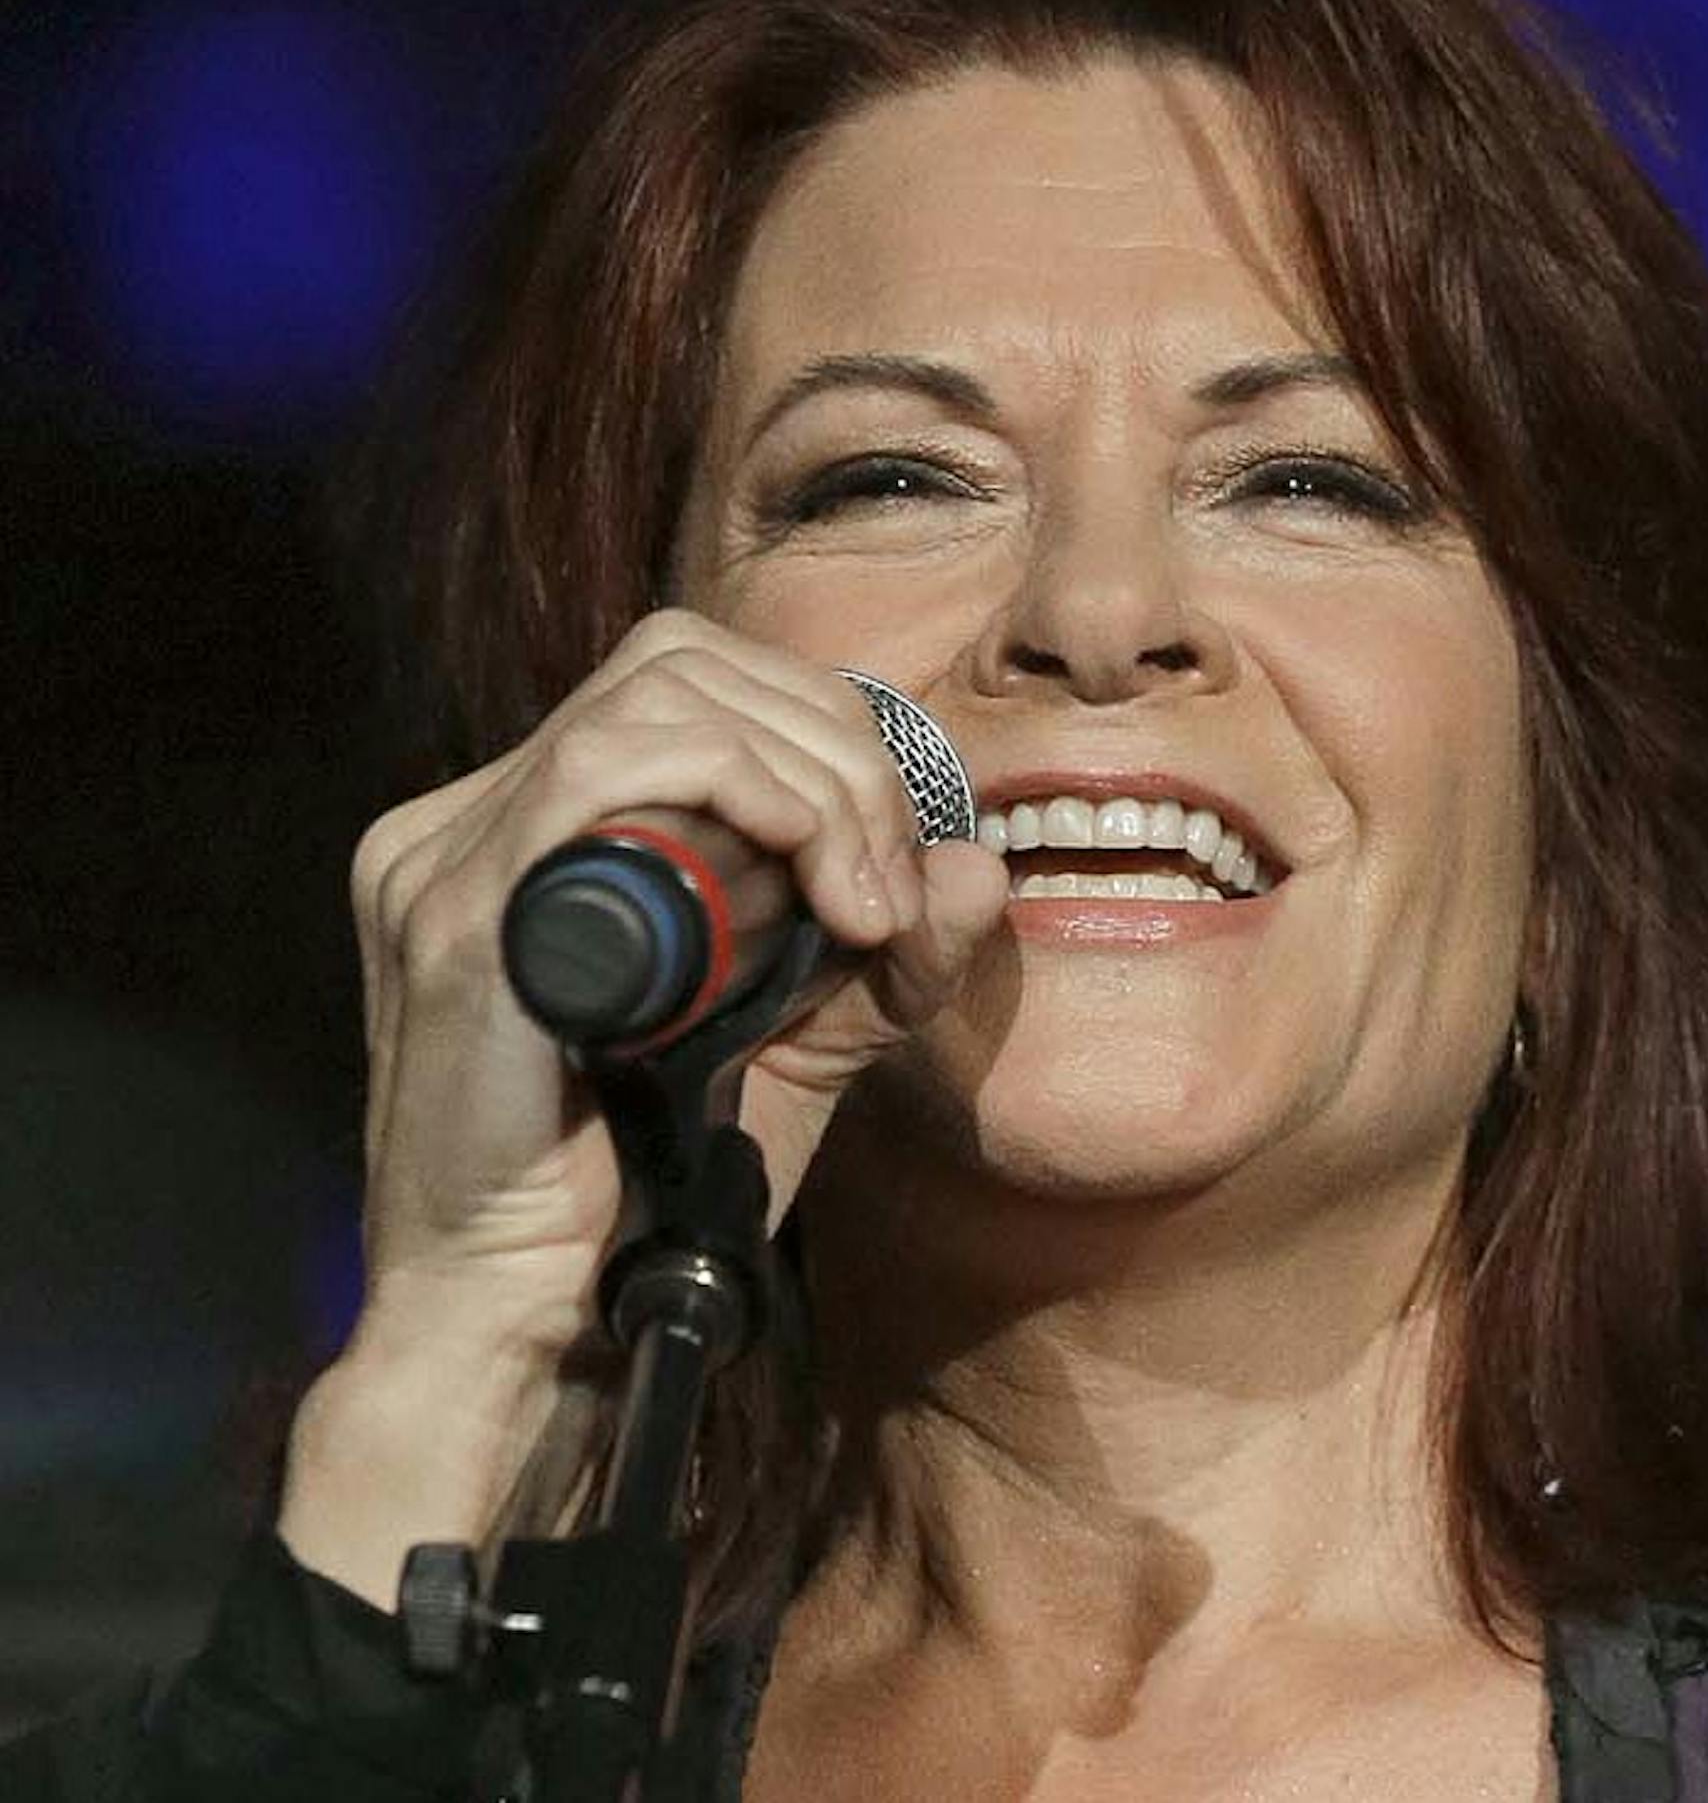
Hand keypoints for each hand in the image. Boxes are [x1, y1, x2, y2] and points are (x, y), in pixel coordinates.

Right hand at [279, 611, 1005, 1604]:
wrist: (527, 1328)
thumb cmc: (644, 1198)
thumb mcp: (796, 1052)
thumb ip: (883, 962)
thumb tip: (974, 863)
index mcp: (541, 832)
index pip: (698, 684)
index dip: (826, 737)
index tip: (902, 861)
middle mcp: (477, 816)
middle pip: (686, 660)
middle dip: (835, 749)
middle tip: (894, 884)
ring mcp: (451, 853)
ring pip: (663, 694)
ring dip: (807, 778)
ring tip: (862, 900)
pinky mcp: (455, 910)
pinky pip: (610, 770)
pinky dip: (745, 796)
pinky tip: (808, 888)